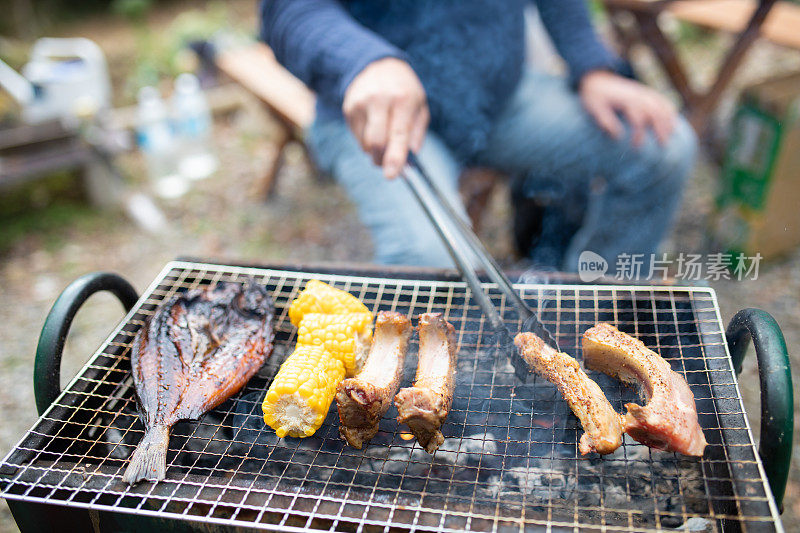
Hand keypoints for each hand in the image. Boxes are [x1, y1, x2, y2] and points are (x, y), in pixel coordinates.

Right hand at [343, 58, 428, 178]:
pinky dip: (367, 142)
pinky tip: (374, 128)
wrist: (377, 65)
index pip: (398, 134)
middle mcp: (380, 100)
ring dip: (375, 151)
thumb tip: (411, 156)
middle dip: (382, 160)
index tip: (391, 175)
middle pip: (376, 142)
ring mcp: (361, 104)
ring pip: (365, 143)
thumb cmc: (404, 90)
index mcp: (403, 100)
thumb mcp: (420, 105)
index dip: (394, 157)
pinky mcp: (349, 108)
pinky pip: (357, 137)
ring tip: (384, 137)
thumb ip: (418, 132)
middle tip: (388, 166)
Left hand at [579, 70, 676, 146]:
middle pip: (654, 111)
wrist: (596, 79)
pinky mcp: (644, 92)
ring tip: (672, 136)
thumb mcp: (595, 108)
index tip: (636, 147)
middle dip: (660, 127)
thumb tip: (618, 136)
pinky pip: (661, 99)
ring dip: (668, 119)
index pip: (638, 118)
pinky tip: (673, 120)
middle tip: (663, 145)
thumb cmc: (594, 97)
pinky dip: (669, 109)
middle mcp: (637, 94)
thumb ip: (605, 120)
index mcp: (625, 99)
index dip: (639, 133)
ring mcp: (642, 92)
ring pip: (661, 105)